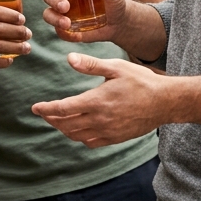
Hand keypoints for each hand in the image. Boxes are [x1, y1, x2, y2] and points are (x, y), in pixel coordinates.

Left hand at [32, 51, 166, 146]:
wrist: (165, 102)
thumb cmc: (141, 81)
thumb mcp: (116, 67)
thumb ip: (91, 64)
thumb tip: (69, 58)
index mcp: (96, 101)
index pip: (63, 109)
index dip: (46, 109)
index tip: (35, 108)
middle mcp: (99, 120)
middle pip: (66, 124)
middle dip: (51, 119)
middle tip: (43, 112)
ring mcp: (107, 132)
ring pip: (76, 135)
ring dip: (63, 129)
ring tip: (57, 120)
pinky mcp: (115, 138)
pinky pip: (90, 142)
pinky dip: (79, 137)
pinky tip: (77, 130)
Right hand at [41, 0, 126, 44]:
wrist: (119, 22)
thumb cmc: (114, 0)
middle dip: (53, 0)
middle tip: (65, 6)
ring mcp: (62, 13)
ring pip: (48, 14)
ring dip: (54, 18)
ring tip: (67, 24)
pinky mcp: (66, 28)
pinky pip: (59, 32)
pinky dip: (65, 34)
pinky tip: (77, 36)